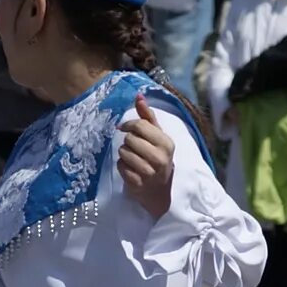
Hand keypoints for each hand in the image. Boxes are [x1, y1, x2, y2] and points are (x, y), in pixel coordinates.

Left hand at [116, 97, 176, 216]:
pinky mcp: (138, 183)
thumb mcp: (156, 135)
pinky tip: (130, 169)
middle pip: (130, 139)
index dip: (129, 125)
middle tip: (134, 147)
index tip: (125, 128)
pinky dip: (121, 166)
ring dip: (124, 154)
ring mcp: (149, 172)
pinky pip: (120, 166)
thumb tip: (139, 96)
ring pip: (123, 152)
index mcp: (166, 143)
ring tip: (132, 158)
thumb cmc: (157, 157)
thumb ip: (147, 116)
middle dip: (128, 142)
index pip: (140, 126)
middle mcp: (160, 158)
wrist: (160, 190)